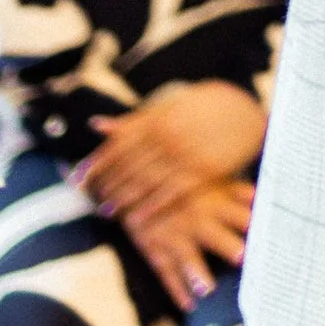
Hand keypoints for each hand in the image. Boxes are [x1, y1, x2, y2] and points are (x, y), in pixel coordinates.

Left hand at [79, 82, 267, 219]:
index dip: (95, 162)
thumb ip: (132, 120)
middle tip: (88, 198)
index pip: (117, 144)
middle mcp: (167, 136)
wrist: (247, 112)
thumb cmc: (203, 107)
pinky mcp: (203, 171)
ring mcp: (185, 154)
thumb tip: (96, 125)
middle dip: (105, 182)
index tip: (77, 177)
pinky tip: (136, 217)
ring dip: (122, 198)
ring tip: (106, 210)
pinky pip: (171, 193)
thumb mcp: (167, 107)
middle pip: (127, 165)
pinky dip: (150, 207)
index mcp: (156, 118)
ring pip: (145, 181)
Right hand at [124, 175, 255, 311]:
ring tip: (207, 288)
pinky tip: (189, 305)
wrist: (134, 186)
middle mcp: (193, 221)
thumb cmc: (180, 186)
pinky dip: (177, 290)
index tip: (262, 230)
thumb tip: (260, 196)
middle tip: (241, 256)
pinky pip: (166, 273)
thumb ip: (236, 191)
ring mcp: (173, 237)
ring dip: (196, 272)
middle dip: (226, 245)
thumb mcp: (207, 181)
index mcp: (210, 202)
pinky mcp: (156, 251)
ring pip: (186, 256)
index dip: (248, 220)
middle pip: (212, 234)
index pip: (234, 212)